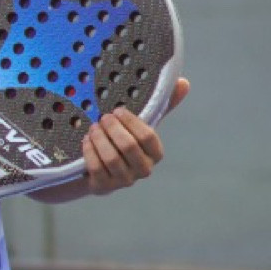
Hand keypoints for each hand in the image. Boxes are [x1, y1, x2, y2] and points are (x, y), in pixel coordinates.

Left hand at [82, 77, 188, 194]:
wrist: (101, 170)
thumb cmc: (125, 141)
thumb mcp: (141, 125)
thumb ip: (161, 105)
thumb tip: (183, 82)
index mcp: (155, 154)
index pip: (148, 137)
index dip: (131, 122)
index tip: (118, 110)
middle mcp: (143, 169)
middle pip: (129, 147)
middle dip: (113, 129)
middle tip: (103, 117)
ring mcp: (124, 181)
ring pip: (111, 158)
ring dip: (100, 139)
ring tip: (93, 127)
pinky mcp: (105, 187)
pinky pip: (97, 168)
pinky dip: (90, 152)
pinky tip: (87, 140)